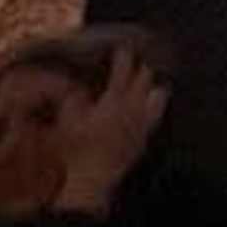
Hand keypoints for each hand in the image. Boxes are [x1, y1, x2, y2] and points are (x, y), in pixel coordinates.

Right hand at [57, 47, 169, 214]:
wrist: (91, 179)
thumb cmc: (76, 149)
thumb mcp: (68, 119)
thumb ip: (73, 98)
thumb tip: (78, 86)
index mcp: (114, 100)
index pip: (123, 69)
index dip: (123, 55)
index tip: (122, 47)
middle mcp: (133, 108)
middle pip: (145, 77)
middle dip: (141, 64)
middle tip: (138, 57)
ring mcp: (142, 123)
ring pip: (158, 94)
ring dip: (153, 83)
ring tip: (150, 77)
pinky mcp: (145, 138)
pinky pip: (157, 115)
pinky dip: (155, 104)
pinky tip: (153, 102)